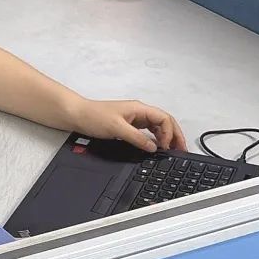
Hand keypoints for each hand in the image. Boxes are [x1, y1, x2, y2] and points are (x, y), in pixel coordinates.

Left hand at [69, 98, 186, 152]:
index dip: (170, 133)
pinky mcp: (128, 125)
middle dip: (174, 135)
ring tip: (172, 150)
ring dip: (166, 137)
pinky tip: (155, 147)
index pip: (164, 118)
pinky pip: (147, 131)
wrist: (77, 115)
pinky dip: (155, 138)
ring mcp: (134, 118)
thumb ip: (137, 138)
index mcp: (139, 108)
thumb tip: (153, 147)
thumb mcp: (117, 129)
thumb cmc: (94, 116)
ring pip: (157, 126)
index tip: (167, 147)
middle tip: (181, 149)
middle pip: (164, 121)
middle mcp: (139, 112)